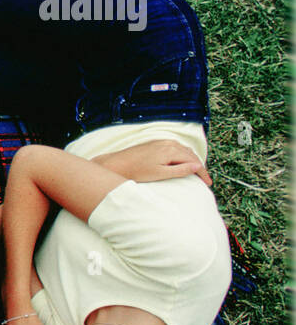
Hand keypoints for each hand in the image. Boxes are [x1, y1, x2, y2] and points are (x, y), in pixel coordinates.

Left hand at [91, 140, 210, 185]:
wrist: (117, 164)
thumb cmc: (137, 171)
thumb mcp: (160, 174)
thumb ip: (180, 170)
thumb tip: (197, 167)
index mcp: (171, 150)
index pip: (193, 161)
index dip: (203, 173)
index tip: (208, 183)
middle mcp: (168, 143)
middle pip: (190, 155)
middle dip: (199, 166)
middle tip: (204, 179)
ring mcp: (161, 142)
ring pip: (183, 150)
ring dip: (191, 160)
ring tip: (196, 172)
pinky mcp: (156, 143)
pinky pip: (175, 148)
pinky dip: (182, 155)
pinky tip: (182, 162)